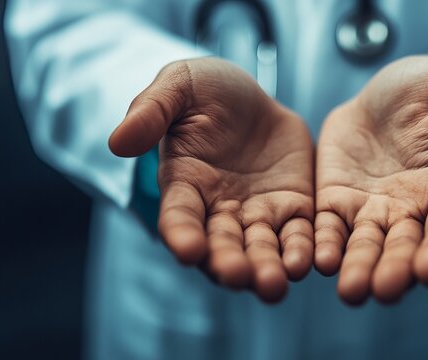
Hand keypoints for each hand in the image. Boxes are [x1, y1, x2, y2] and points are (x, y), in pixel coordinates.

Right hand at [109, 58, 313, 302]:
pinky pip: (299, 234)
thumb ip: (151, 111)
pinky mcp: (293, 208)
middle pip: (222, 245)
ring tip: (275, 284)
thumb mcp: (180, 86)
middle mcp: (219, 209)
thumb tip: (117, 142)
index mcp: (185, 184)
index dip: (181, 235)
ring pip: (261, 249)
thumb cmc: (206, 92)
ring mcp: (258, 213)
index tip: (188, 251)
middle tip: (239, 276)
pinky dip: (302, 250)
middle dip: (229, 263)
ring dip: (267, 269)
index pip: (179, 216)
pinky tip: (310, 262)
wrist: (253, 99)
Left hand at [314, 55, 427, 304]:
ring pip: (365, 246)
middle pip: (403, 247)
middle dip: (395, 270)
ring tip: (351, 291)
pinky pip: (329, 228)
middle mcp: (409, 209)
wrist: (383, 92)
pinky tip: (319, 262)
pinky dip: (326, 246)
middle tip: (384, 290)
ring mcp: (370, 209)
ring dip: (358, 269)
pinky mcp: (335, 201)